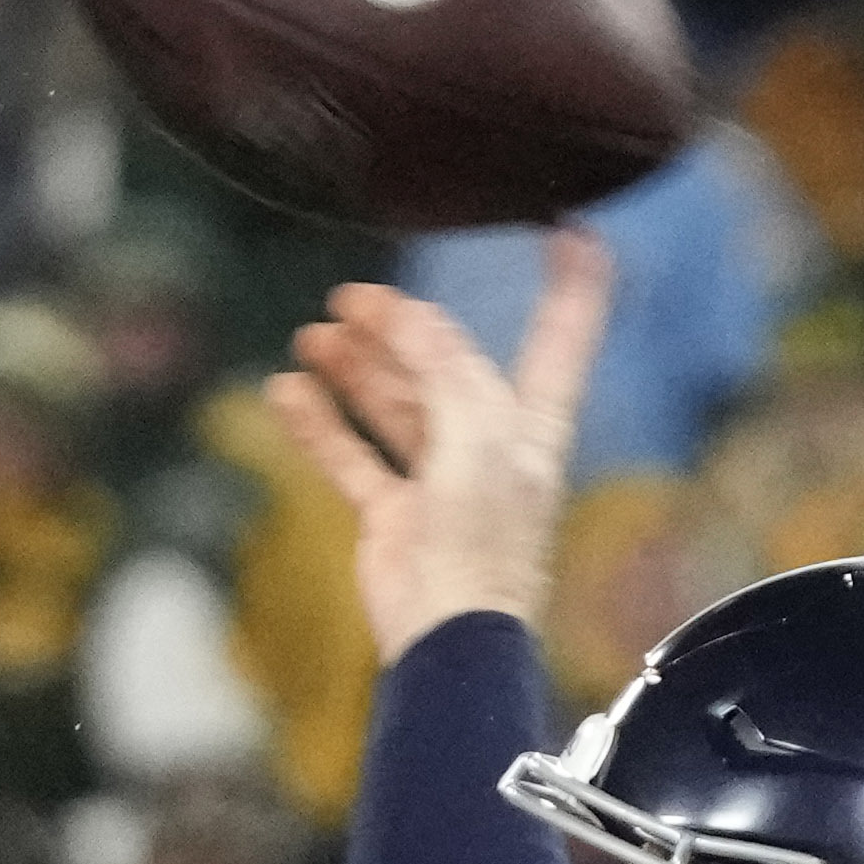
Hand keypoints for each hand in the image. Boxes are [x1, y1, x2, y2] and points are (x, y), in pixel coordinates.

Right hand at [259, 238, 617, 667]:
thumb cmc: (483, 540)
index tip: (570, 228)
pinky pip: (352, 456)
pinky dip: (321, 425)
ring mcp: (440, 480)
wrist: (449, 635)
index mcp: (532, 420)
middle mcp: (490, 443)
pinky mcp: (395, 516)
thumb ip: (442, 366)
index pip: (562, 334)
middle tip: (354, 296)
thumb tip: (405, 319)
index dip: (573, 281)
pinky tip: (289, 393)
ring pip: (395, 404)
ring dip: (357, 368)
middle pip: (448, 363)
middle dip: (404, 326)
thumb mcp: (474, 430)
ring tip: (315, 334)